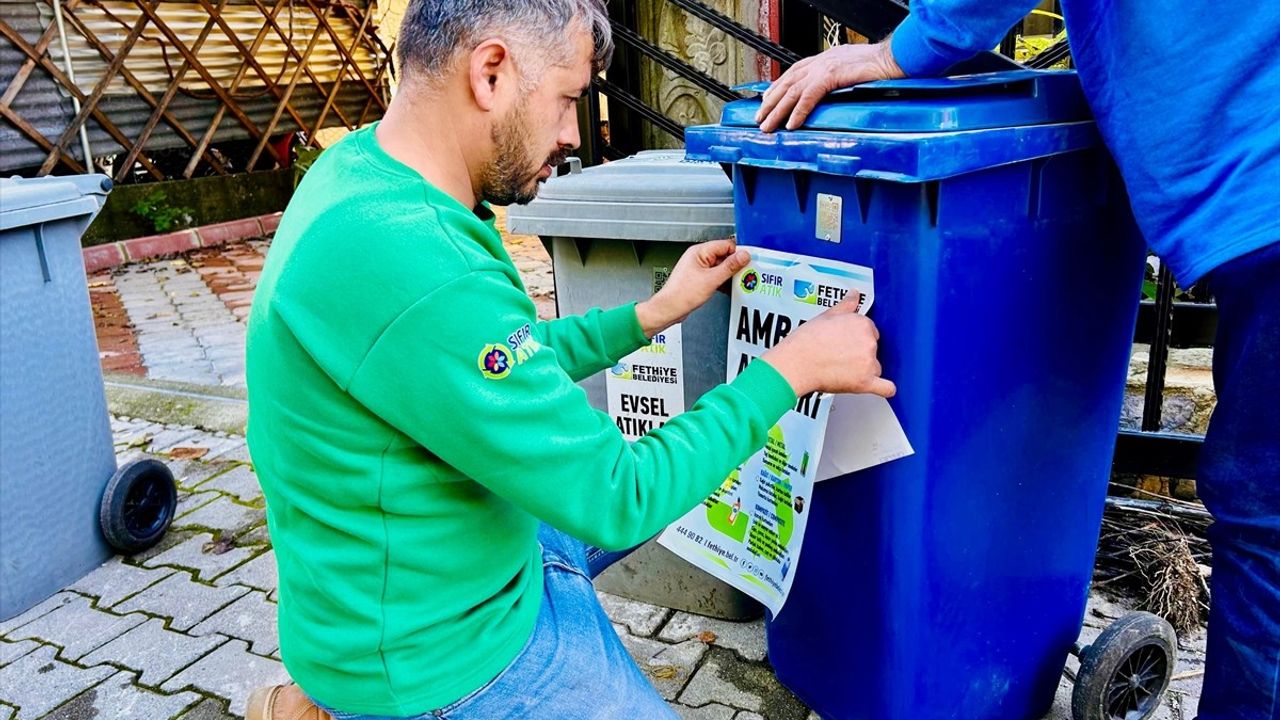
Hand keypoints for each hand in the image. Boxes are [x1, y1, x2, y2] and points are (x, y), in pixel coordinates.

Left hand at [635, 239, 749, 336]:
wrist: (669, 309)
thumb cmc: (682, 294)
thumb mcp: (711, 279)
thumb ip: (730, 266)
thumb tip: (743, 255)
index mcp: (699, 252)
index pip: (725, 245)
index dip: (738, 253)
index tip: (747, 262)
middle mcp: (698, 257)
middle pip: (724, 256)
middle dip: (734, 266)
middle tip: (744, 274)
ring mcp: (698, 268)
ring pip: (720, 267)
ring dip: (729, 275)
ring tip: (736, 283)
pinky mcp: (699, 278)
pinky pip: (715, 276)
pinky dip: (722, 281)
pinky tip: (726, 289)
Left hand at [755, 41, 904, 132]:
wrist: (896, 58)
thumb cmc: (881, 67)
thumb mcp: (852, 72)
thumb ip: (837, 80)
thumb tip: (830, 96)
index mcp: (825, 58)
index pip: (793, 73)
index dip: (778, 88)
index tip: (767, 102)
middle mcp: (821, 61)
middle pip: (787, 82)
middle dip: (771, 102)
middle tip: (760, 118)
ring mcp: (826, 67)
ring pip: (793, 91)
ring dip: (778, 110)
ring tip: (767, 126)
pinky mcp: (833, 75)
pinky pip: (809, 96)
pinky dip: (798, 111)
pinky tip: (791, 124)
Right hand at [762, 293, 894, 397]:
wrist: (796, 363)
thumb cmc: (806, 342)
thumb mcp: (826, 315)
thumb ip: (846, 305)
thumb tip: (854, 295)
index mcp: (861, 323)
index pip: (869, 330)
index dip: (856, 337)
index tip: (846, 342)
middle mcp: (869, 342)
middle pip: (873, 348)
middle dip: (860, 352)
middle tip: (840, 356)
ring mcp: (868, 362)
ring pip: (876, 367)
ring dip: (865, 369)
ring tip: (843, 371)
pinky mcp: (865, 382)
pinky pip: (885, 388)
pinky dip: (884, 388)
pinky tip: (881, 387)